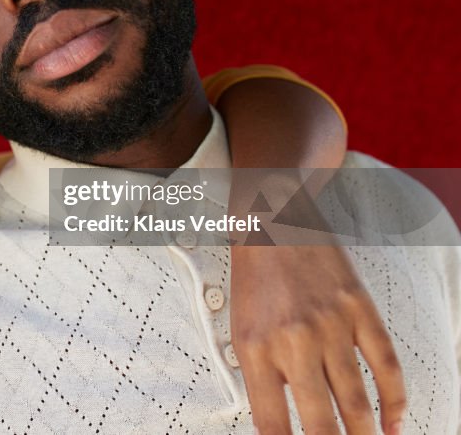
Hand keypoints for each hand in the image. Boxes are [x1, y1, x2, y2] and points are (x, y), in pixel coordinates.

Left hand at [231, 241, 404, 434]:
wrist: (272, 220)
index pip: (271, 422)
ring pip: (356, 402)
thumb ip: (261, 371)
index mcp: (254, 348)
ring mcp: (331, 327)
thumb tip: (286, 413)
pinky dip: (394, 401)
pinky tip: (393, 423)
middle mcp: (293, 341)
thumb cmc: (254, 275)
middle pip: (320, 421)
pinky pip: (386, 365)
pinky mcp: (359, 310)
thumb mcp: (240, 326)